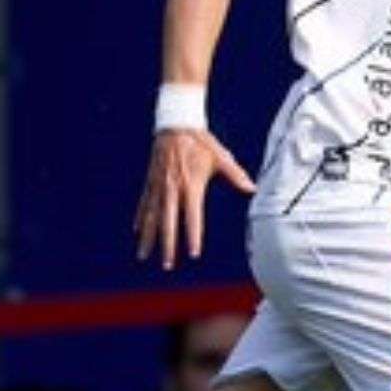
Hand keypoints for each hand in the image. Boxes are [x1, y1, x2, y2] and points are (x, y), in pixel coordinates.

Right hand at [134, 128, 255, 269]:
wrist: (175, 124)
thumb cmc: (200, 142)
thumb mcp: (220, 156)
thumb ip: (235, 175)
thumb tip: (252, 188)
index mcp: (191, 186)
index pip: (192, 217)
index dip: (193, 236)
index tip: (193, 253)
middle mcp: (171, 189)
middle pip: (168, 223)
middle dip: (167, 245)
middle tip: (167, 265)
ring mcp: (158, 186)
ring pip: (150, 217)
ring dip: (147, 237)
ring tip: (143, 256)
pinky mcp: (150, 181)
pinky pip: (143, 204)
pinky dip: (140, 218)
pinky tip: (137, 231)